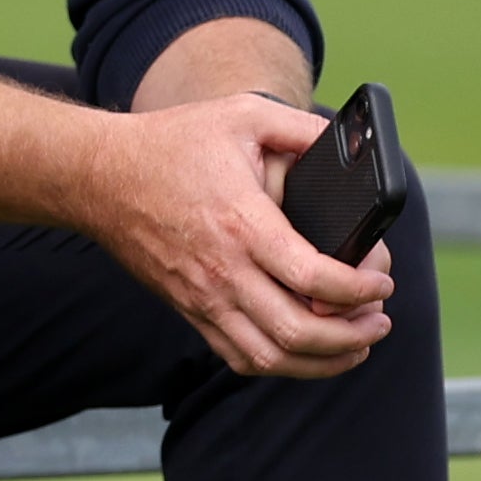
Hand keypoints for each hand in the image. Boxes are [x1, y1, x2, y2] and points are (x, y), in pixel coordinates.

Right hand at [85, 94, 392, 379]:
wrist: (99, 177)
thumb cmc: (171, 144)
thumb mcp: (243, 116)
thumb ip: (302, 129)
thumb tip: (353, 143)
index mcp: (243, 224)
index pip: (314, 279)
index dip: (360, 289)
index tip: (381, 282)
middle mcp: (223, 271)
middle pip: (298, 332)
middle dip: (352, 337)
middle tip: (378, 321)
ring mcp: (203, 298)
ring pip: (270, 357)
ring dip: (322, 363)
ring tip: (355, 346)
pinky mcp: (189, 310)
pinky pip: (238, 357)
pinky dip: (279, 364)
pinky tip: (304, 351)